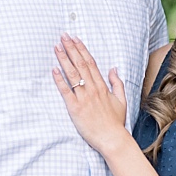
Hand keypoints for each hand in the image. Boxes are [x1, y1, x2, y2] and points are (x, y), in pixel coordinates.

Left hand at [52, 34, 130, 153]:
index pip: (90, 63)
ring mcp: (83, 98)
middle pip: (80, 64)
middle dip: (71, 49)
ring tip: (56, 47)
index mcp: (102, 86)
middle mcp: (92, 89)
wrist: (112, 138)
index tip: (75, 39)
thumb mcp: (121, 100)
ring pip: (72, 74)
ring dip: (63, 59)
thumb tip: (113, 69)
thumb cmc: (115, 122)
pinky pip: (65, 91)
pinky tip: (53, 70)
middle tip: (63, 36)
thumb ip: (117, 83)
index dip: (81, 49)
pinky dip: (59, 80)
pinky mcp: (75, 108)